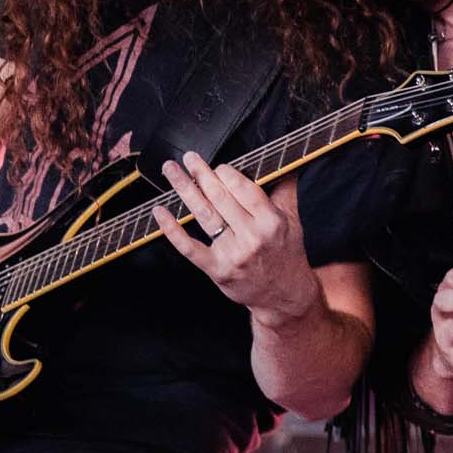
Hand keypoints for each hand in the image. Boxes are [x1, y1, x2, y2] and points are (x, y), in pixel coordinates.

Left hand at [155, 153, 319, 328]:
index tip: (217, 165)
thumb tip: (283, 160)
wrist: (283, 295)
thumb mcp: (292, 219)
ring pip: (204, 215)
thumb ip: (286, 188)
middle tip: (188, 157)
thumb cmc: (286, 252)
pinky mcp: (216, 269)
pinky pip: (189, 247)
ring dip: (184, 189)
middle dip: (201, 174)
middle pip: (220, 198)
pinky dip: (172, 229)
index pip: (243, 188)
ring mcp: (232, 254)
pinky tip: (160, 212)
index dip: (226, 173)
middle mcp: (252, 236)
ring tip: (171, 170)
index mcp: (271, 221)